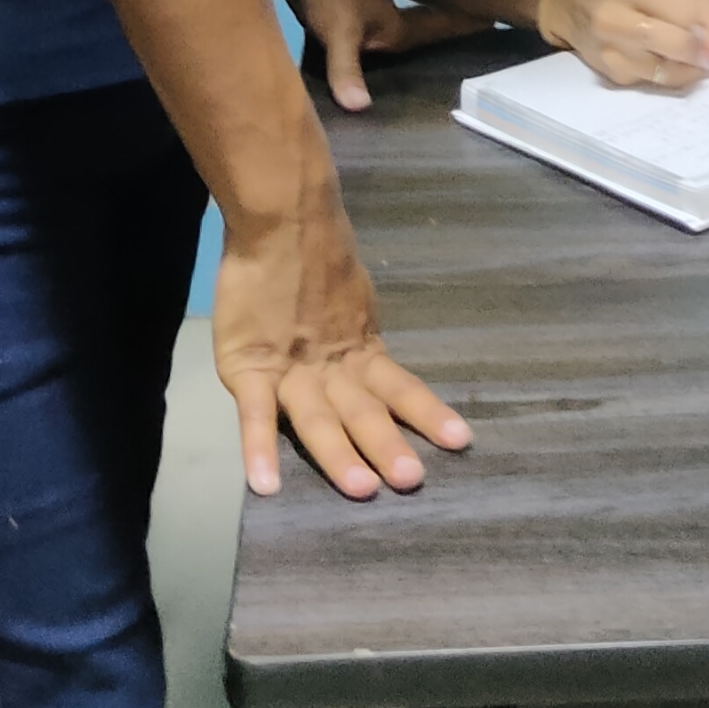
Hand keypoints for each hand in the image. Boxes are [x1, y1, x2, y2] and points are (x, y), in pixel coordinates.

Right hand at [213, 170, 471, 500]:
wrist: (279, 217)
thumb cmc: (313, 254)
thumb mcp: (350, 300)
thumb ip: (355, 337)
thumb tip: (373, 363)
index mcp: (359, 349)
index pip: (400, 387)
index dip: (428, 413)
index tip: (460, 441)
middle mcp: (332, 366)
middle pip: (364, 410)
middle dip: (387, 446)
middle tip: (412, 480)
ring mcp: (289, 369)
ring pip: (318, 418)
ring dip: (340, 455)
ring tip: (363, 490)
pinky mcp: (249, 368)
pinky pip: (254, 414)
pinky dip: (258, 448)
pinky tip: (263, 485)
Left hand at [290, 0, 495, 111]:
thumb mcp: (339, 29)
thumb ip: (348, 67)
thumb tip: (360, 108)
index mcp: (397, 27)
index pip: (444, 31)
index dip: (471, 32)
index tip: (504, 33)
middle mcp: (386, 26)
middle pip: (420, 43)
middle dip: (441, 55)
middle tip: (467, 75)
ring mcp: (361, 20)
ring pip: (387, 47)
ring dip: (395, 64)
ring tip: (409, 95)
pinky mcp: (335, 19)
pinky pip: (356, 47)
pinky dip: (357, 61)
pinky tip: (351, 78)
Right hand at [536, 0, 708, 90]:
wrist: (574, 3)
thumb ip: (698, 10)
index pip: (686, 11)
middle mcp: (614, 18)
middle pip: (678, 46)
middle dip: (704, 54)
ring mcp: (609, 50)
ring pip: (669, 71)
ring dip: (690, 69)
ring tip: (691, 58)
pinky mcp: (611, 74)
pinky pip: (655, 82)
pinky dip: (669, 75)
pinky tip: (665, 61)